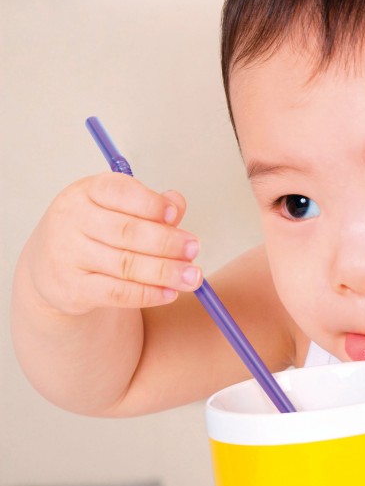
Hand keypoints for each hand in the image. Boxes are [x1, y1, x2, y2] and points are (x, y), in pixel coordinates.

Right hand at [25, 172, 202, 314]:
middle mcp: (72, 220)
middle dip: (166, 242)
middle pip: (127, 232)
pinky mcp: (72, 289)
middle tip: (194, 249)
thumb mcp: (116, 210)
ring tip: (192, 276)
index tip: (174, 215)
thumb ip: (149, 207)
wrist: (50, 269)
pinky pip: (117, 293)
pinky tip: (169, 293)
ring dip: (165, 272)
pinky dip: (148, 294)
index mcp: (86, 192)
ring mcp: (68, 255)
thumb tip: (177, 203)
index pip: (120, 192)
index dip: (149, 203)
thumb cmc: (93, 232)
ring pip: (125, 265)